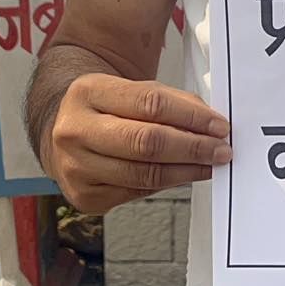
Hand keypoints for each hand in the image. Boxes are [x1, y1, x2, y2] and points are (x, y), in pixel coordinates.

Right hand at [45, 73, 231, 213]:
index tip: (219, 126)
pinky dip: (166, 184)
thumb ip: (171, 102)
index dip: (191, 117)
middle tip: (221, 150)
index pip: (150, 103)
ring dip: (186, 171)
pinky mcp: (85, 196)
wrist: (63, 131)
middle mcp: (75, 129)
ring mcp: (76, 167)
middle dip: (192, 147)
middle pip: (146, 142)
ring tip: (209, 165)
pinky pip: (137, 192)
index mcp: (88, 92)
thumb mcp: (130, 89)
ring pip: (144, 174)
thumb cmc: (105, 109)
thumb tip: (211, 123)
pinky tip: (183, 175)